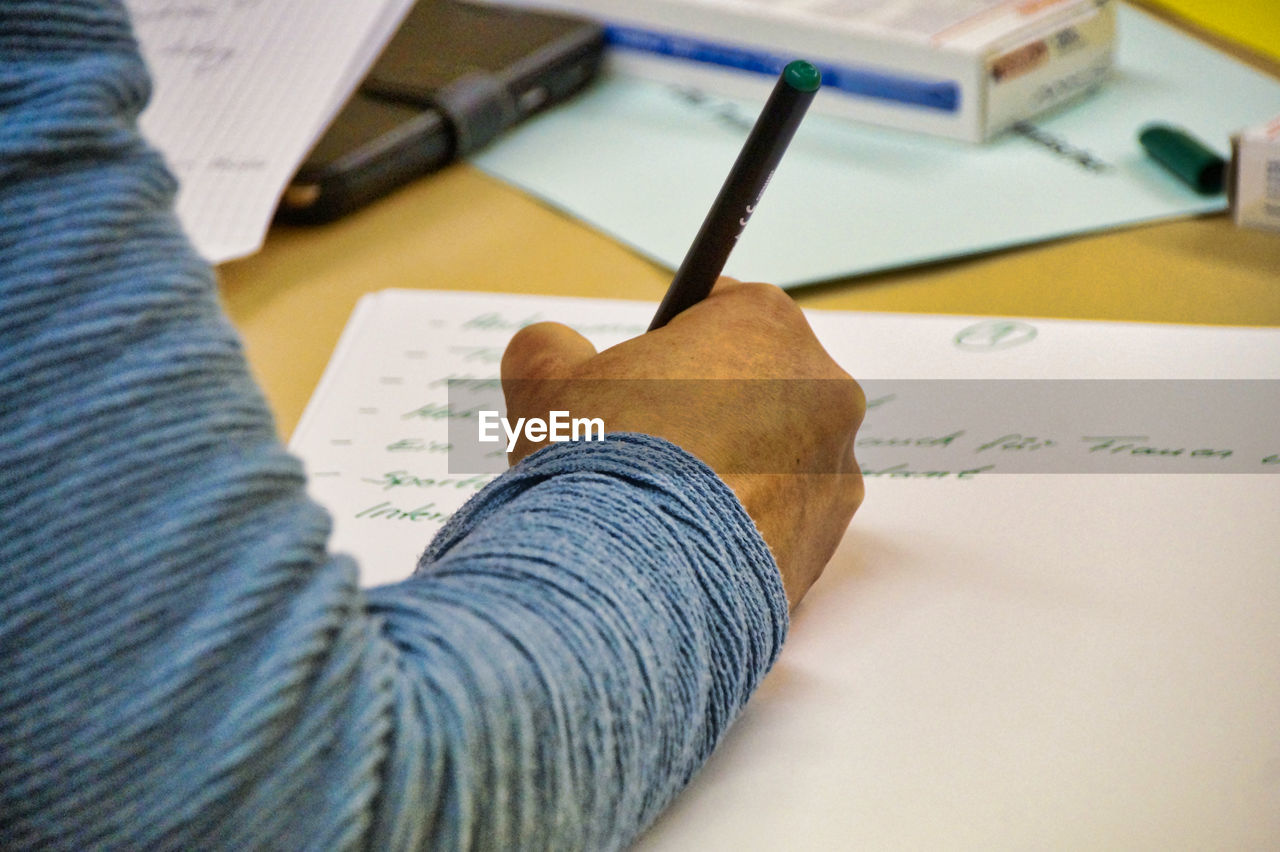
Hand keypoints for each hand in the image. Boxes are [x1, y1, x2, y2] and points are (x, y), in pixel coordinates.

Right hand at [499, 279, 864, 608]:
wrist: (635, 580)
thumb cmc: (601, 462)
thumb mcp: (545, 381)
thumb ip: (550, 344)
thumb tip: (553, 346)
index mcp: (764, 323)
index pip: (720, 307)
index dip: (672, 339)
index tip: (641, 373)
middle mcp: (822, 387)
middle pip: (755, 382)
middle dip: (707, 406)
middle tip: (645, 444)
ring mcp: (834, 468)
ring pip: (774, 453)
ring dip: (729, 468)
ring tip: (662, 503)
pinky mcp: (829, 539)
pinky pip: (781, 518)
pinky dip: (742, 525)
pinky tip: (687, 542)